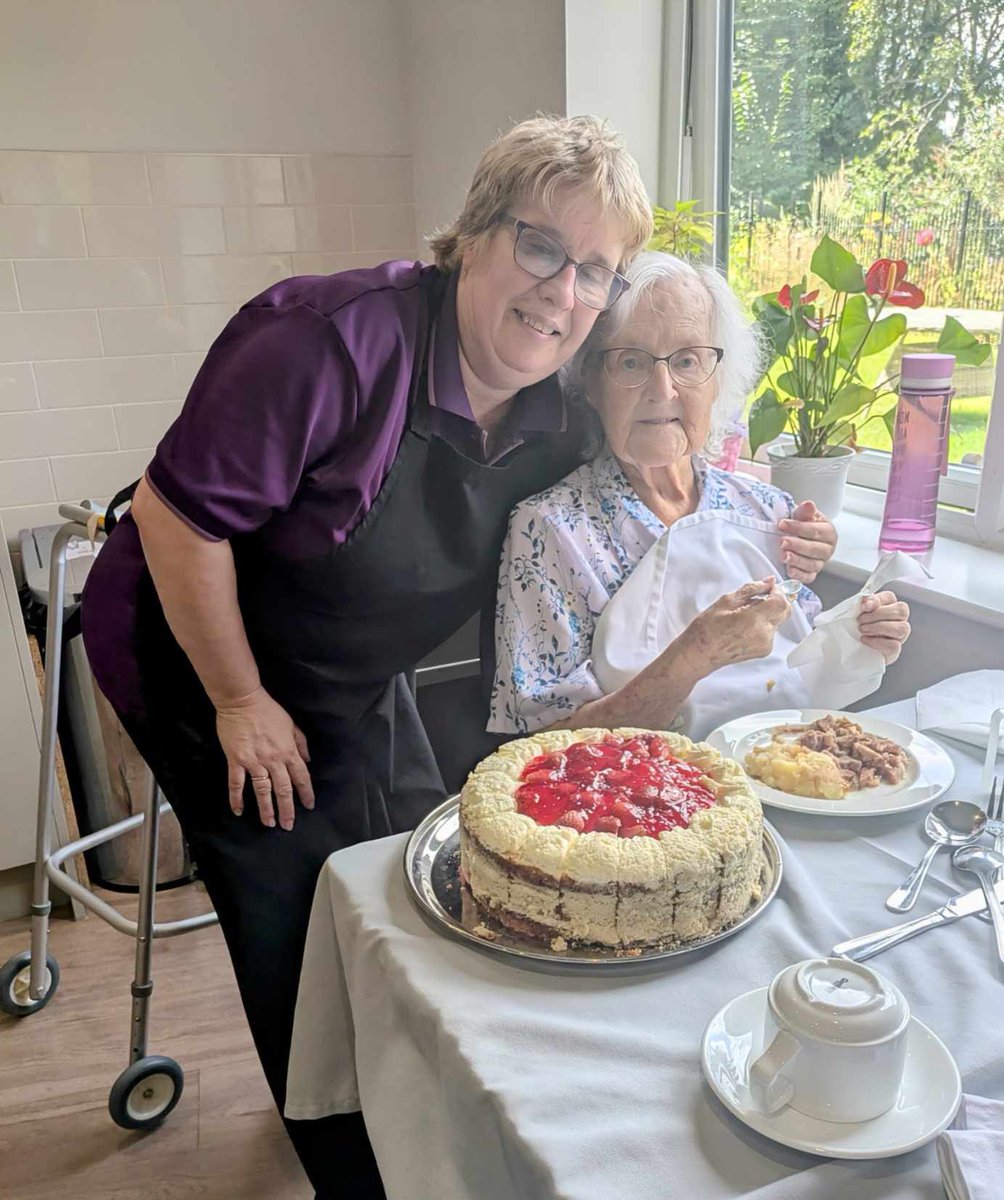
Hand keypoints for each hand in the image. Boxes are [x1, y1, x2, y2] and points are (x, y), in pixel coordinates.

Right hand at [215, 687, 314, 829]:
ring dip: (266, 809)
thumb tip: (307, 760)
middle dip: (287, 809)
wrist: (242, 701)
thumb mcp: (291, 724)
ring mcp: (253, 762)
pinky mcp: (236, 760)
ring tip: (269, 824)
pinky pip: (236, 783)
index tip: (309, 806)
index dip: (306, 793)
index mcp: (288, 751)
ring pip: (262, 791)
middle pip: (283, 789)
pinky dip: (237, 798)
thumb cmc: (268, 710)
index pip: (301, 777)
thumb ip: (300, 743)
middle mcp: (273, 760)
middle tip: (288, 825)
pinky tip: (239, 810)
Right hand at [678, 578, 791, 674]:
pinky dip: (764, 624)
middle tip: (759, 598)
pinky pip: (772, 631)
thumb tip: (768, 582)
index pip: (781, 601)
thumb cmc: (706, 630)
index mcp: (753, 620)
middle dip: (775, 601)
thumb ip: (751, 589)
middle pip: (784, 611)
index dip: (777, 591)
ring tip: (746, 614)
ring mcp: (766, 644)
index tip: (768, 588)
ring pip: (778, 620)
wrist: (700, 654)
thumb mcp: (726, 601)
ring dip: (768, 613)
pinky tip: (747, 625)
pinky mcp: (765, 651)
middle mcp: (763, 634)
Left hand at [777, 500, 836, 583]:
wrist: (800, 535)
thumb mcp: (803, 515)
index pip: (814, 531)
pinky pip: (807, 577)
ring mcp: (820, 563)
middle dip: (797, 546)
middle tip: (782, 542)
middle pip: (814, 549)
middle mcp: (827, 549)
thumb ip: (805, 512)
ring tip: (783, 556)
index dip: (798, 527)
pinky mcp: (812, 573)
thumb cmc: (803, 524)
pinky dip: (798, 575)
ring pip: (811, 564)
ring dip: (796, 561)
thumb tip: (809, 504)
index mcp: (829, 532)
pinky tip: (789, 570)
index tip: (782, 524)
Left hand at [858, 590, 910, 663]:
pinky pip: (894, 645)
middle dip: (878, 614)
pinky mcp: (895, 650)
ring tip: (862, 629)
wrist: (852, 649)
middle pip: (901, 610)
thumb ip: (863, 605)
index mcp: (889, 606)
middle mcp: (899, 619)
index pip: (890, 597)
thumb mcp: (857, 613)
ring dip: (879, 628)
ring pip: (902, 628)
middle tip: (861, 620)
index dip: (877, 600)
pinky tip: (865, 639)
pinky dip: (877, 642)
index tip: (864, 606)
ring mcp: (900, 635)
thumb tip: (867, 601)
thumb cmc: (856, 627)